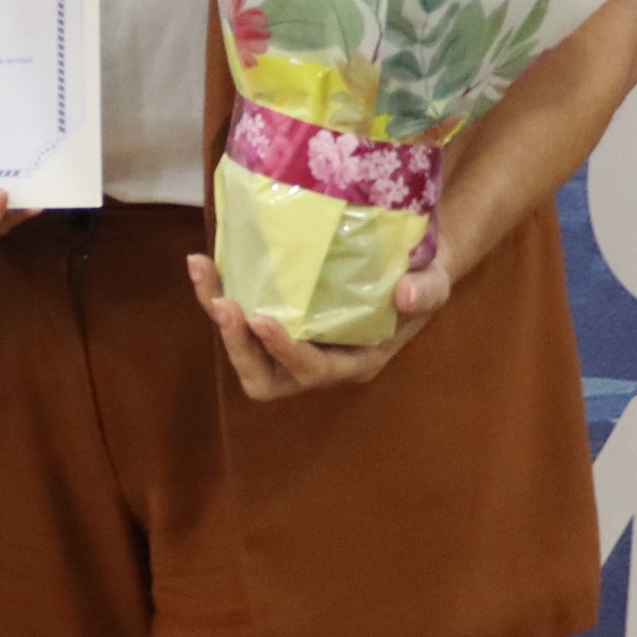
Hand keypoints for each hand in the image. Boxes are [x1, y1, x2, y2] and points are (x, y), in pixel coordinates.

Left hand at [186, 252, 450, 399]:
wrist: (407, 268)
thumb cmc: (421, 282)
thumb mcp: (435, 284)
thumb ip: (427, 290)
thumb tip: (406, 293)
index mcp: (352, 362)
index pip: (312, 371)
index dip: (285, 351)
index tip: (262, 319)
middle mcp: (315, 361)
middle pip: (263, 377)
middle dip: (238, 346)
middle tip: (223, 305)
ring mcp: (290, 343)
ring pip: (241, 348)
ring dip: (217, 316)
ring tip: (201, 272)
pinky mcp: (274, 318)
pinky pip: (238, 317)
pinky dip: (216, 293)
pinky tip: (203, 259)